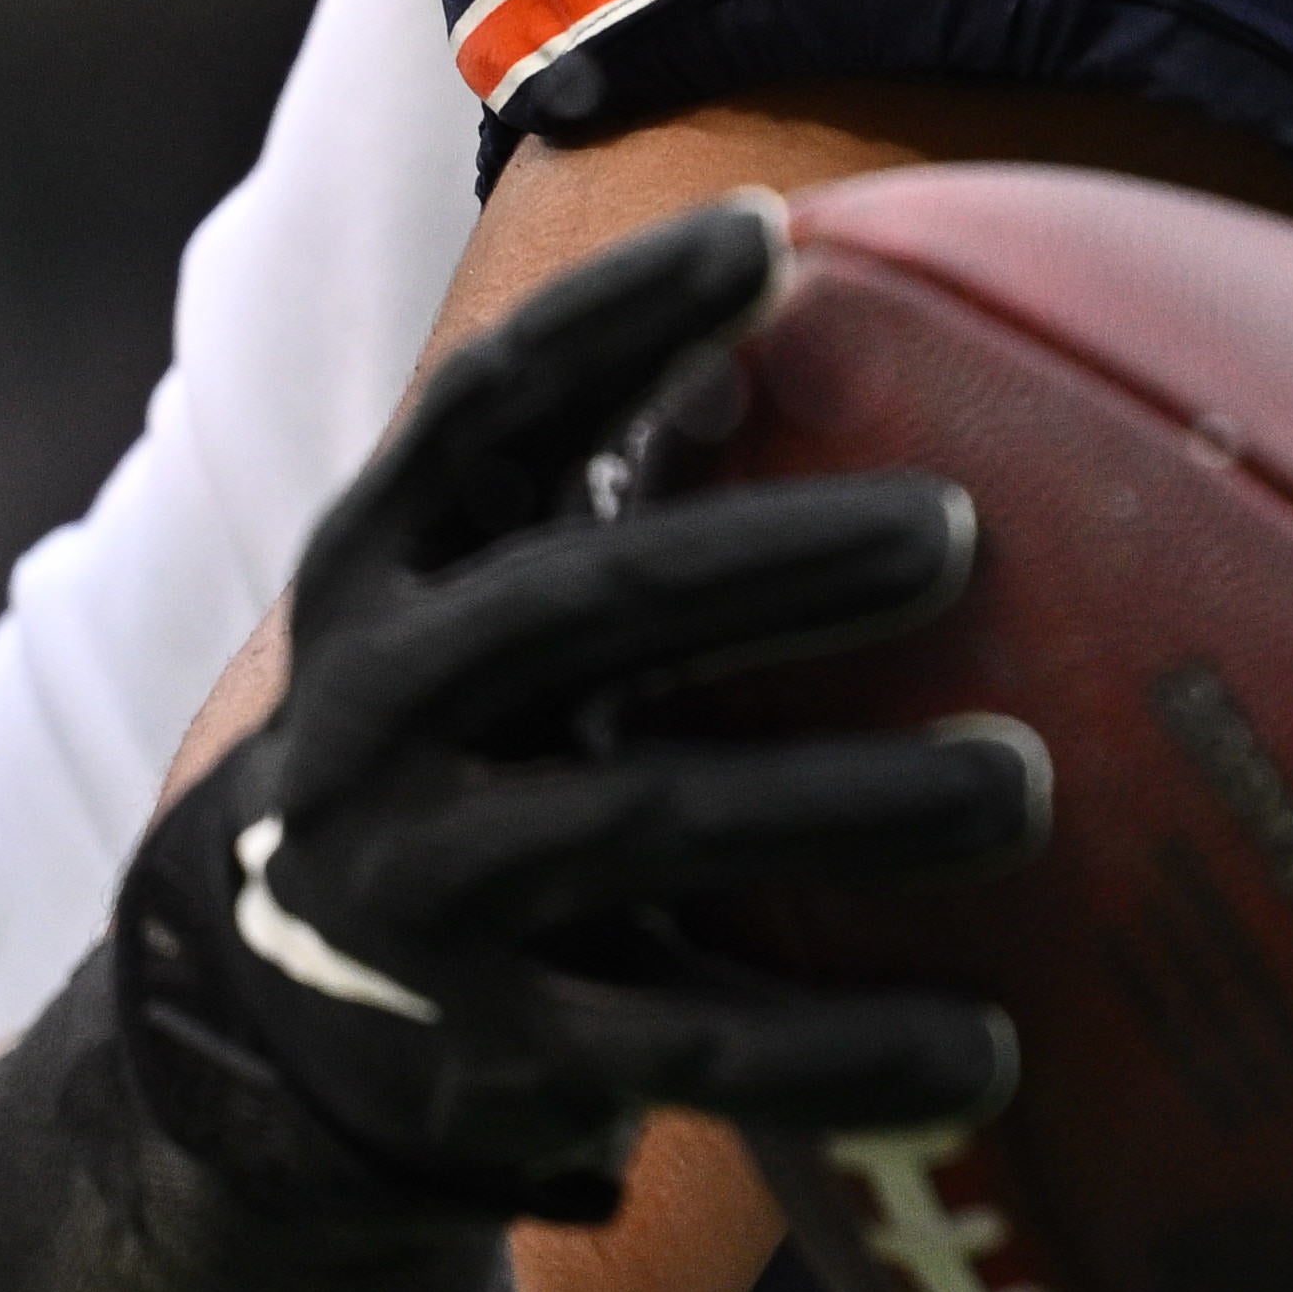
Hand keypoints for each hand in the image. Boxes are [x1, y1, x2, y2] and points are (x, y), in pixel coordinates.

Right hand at [108, 190, 1046, 1230]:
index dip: (618, 317)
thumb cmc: (472, 741)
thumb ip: (613, 493)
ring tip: (1021, 784)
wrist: (271, 1016)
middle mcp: (386, 712)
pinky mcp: (498, 1048)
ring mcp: (431, 887)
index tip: (769, 236)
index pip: (492, 409)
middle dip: (770, 565)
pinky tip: (989, 1052)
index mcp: (390, 569)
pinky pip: (689, 1047)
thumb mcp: (484, 603)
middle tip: (957, 530)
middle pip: (586, 611)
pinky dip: (841, 1054)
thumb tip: (877, 313)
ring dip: (844, 803)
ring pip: (651, 826)